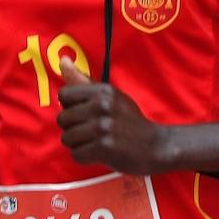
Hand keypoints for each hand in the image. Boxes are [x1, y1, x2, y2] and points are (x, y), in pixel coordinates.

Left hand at [56, 58, 172, 174]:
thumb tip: (63, 60)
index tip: (86, 113)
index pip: (64, 94)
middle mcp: (102, 106)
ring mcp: (103, 127)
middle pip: (62, 119)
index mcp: (103, 91)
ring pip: (67, 139)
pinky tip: (100, 153)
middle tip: (94, 131)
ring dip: (79, 145)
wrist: (155, 146)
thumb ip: (83, 80)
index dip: (71, 107)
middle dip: (73, 129)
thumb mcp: (111, 96)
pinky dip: (85, 158)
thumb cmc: (129, 121)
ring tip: (96, 142)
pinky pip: (76, 155)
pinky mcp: (104, 147)